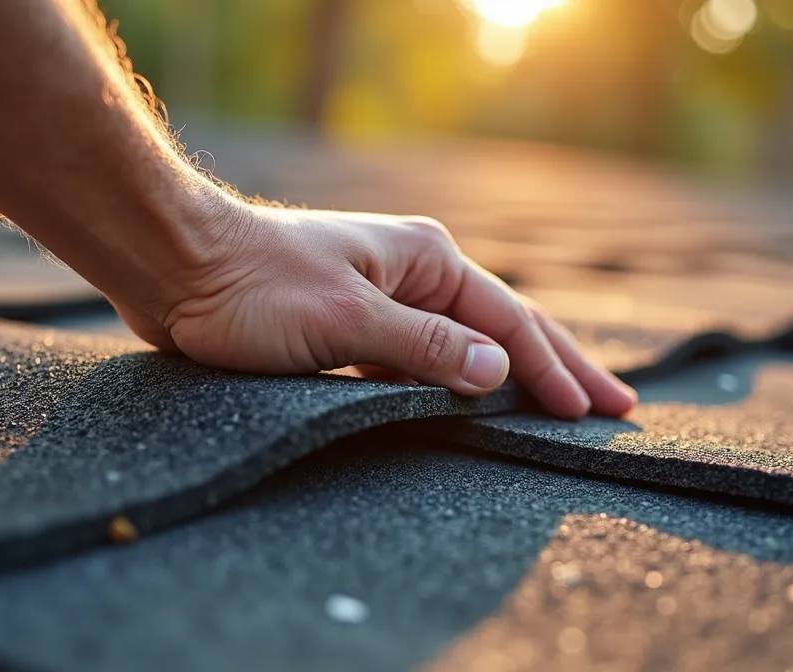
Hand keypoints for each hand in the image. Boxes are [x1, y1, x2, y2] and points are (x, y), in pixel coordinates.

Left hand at [107, 203, 636, 418]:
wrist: (178, 266)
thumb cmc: (255, 286)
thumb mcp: (345, 322)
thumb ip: (425, 348)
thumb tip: (500, 370)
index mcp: (424, 259)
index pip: (508, 321)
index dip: (552, 370)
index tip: (591, 412)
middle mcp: (413, 273)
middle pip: (505, 325)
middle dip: (560, 365)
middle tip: (614, 403)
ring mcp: (385, 297)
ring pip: (466, 343)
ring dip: (515, 374)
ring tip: (564, 402)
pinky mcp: (353, 325)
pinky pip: (424, 358)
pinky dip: (459, 381)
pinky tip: (477, 401)